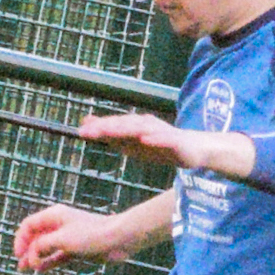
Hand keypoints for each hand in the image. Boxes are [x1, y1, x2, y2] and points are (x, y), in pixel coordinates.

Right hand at [15, 202, 134, 272]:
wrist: (118, 239)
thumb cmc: (91, 234)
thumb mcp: (62, 239)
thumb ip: (43, 246)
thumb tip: (31, 257)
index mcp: (54, 216)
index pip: (29, 225)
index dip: (20, 239)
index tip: (19, 254)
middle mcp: (59, 225)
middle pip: (36, 237)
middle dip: (27, 251)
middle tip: (20, 266)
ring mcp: (67, 237)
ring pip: (46, 248)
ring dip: (36, 258)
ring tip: (27, 270)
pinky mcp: (76, 249)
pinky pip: (57, 256)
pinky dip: (48, 262)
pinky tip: (41, 270)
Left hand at [78, 110, 200, 168]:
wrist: (192, 150)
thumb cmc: (159, 145)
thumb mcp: (131, 144)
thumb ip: (110, 136)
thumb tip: (86, 126)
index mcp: (135, 126)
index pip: (114, 125)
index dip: (98, 128)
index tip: (81, 131)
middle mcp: (146, 125)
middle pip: (124, 124)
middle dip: (107, 127)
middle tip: (90, 131)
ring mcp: (160, 131)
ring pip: (141, 129)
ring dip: (125, 129)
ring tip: (110, 132)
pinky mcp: (175, 141)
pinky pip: (164, 139)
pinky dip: (154, 138)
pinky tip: (145, 140)